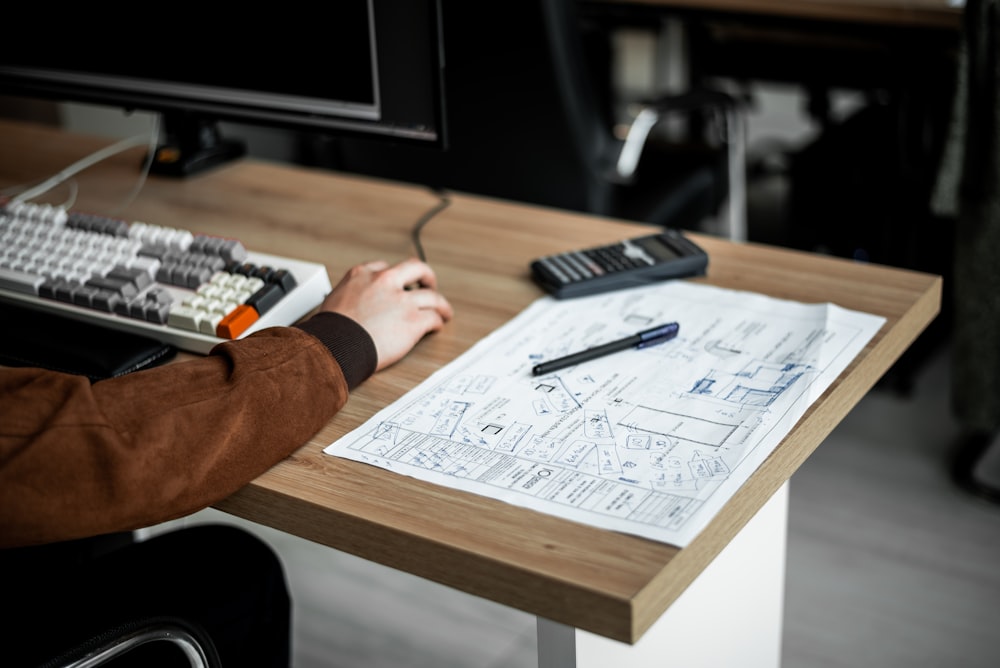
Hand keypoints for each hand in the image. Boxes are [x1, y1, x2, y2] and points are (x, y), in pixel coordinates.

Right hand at [320, 258, 453, 370]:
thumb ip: (351, 295)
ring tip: (444, 311)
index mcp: (363, 275)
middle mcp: (385, 282)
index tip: (399, 284)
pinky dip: (437, 322)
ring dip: (441, 304)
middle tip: (430, 284)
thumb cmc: (330, 331)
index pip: (385, 268)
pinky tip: (436, 327)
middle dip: (427, 276)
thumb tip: (355, 305)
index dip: (395, 277)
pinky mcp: (413, 321)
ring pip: (433, 296)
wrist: (335, 346)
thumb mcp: (334, 299)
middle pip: (416, 269)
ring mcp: (402, 301)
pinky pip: (433, 318)